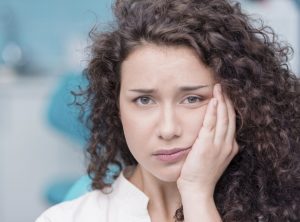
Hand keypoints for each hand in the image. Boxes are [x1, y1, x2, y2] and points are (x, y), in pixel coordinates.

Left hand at [177, 83, 238, 197]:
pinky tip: (213, 100)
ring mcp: (219, 145)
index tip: (226, 96)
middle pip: (230, 117)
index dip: (229, 107)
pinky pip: (211, 124)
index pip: (231, 122)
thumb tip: (209, 131)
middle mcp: (228, 144)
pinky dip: (213, 111)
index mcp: (230, 147)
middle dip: (227, 100)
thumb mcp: (213, 157)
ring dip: (221, 101)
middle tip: (223, 87)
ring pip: (223, 118)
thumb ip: (215, 143)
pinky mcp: (207, 145)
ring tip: (219, 88)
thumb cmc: (201, 173)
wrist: (197, 188)